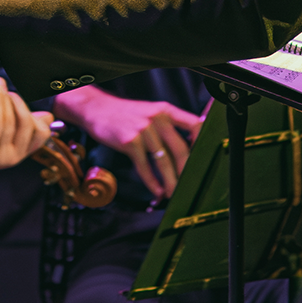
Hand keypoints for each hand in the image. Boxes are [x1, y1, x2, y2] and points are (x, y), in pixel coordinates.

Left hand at [0, 77, 52, 178]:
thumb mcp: (4, 134)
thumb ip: (23, 126)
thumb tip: (48, 117)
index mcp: (20, 153)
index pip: (42, 134)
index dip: (37, 116)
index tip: (20, 102)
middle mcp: (11, 157)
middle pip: (27, 124)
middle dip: (19, 102)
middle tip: (7, 91)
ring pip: (9, 121)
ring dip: (4, 98)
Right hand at [56, 84, 203, 199]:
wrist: (98, 110)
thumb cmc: (127, 114)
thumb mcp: (150, 112)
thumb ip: (167, 125)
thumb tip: (186, 147)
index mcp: (166, 110)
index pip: (194, 124)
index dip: (201, 143)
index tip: (202, 159)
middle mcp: (157, 118)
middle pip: (180, 149)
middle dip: (185, 171)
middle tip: (187, 185)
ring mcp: (143, 130)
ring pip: (163, 161)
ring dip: (169, 181)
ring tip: (172, 192)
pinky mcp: (129, 142)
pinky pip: (145, 167)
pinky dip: (152, 182)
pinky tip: (156, 190)